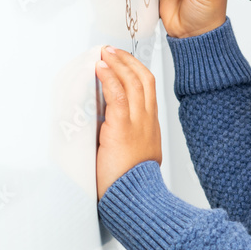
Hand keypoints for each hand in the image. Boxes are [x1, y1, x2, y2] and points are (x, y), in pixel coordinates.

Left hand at [95, 46, 161, 201]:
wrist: (135, 199)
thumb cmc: (130, 184)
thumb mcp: (132, 156)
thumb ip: (124, 139)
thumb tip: (106, 130)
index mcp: (150, 127)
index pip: (148, 89)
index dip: (136, 70)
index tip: (122, 61)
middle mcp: (148, 121)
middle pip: (144, 79)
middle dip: (127, 61)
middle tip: (111, 51)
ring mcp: (138, 122)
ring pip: (133, 81)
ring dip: (117, 63)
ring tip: (104, 53)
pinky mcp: (123, 127)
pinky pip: (118, 94)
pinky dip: (109, 77)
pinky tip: (100, 68)